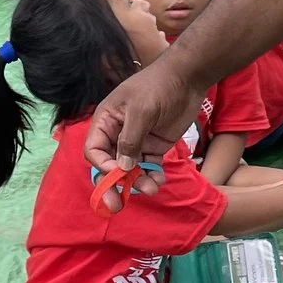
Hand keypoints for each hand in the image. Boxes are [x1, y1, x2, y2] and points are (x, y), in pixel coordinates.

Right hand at [82, 49, 200, 191]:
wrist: (188, 77)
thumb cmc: (158, 86)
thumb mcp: (141, 111)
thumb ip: (130, 140)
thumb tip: (121, 168)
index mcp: (106, 121)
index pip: (94, 150)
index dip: (102, 165)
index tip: (118, 174)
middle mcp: (118, 133)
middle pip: (109, 164)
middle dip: (114, 184)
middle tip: (117, 205)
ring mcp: (137, 141)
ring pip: (130, 169)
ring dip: (138, 182)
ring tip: (152, 188)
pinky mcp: (154, 146)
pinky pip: (148, 167)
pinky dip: (152, 176)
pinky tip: (159, 180)